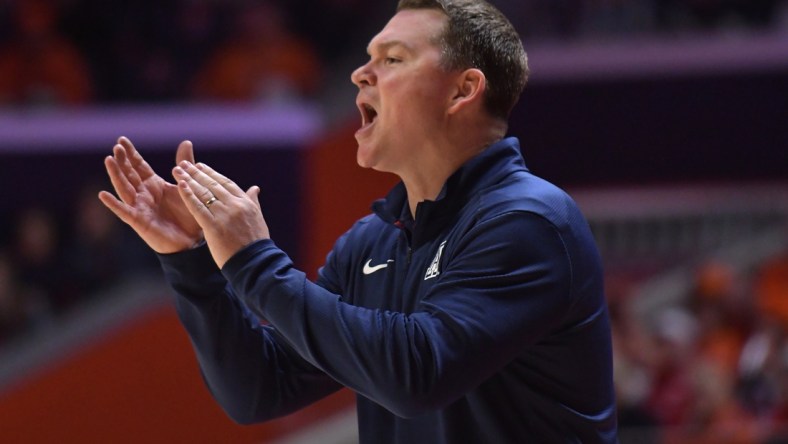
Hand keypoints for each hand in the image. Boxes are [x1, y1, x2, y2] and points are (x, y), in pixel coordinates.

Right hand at [98, 136, 203, 253]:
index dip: (131, 154)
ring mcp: (139, 207)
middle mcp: (143, 194)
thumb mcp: (187, 186)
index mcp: (154, 185)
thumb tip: (186, 142)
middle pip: (129, 174)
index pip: (139, 166)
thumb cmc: (188, 215)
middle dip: (123, 160)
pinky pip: (124, 212)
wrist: (192, 242)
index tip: (121, 139)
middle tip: (117, 146)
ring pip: (124, 188)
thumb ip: (184, 166)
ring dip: (116, 175)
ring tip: (108, 160)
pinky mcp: (139, 222)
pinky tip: (103, 195)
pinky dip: (114, 204)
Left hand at [172, 160, 269, 267]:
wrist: (255, 262)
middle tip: (184, 164)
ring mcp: (224, 214)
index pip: (226, 183)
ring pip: (204, 192)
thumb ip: (253, 202)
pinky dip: (188, 195)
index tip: (200, 166)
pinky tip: (180, 185)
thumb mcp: (258, 219)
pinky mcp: (214, 226)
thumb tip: (255, 188)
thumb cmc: (256, 244)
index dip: (212, 174)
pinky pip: (198, 207)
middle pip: (213, 184)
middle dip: (196, 173)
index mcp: (246, 202)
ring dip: (189, 179)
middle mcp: (235, 205)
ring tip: (177, 170)